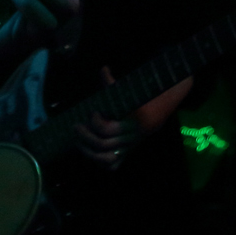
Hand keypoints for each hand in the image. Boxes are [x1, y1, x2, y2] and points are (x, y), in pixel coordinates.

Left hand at [74, 70, 194, 171]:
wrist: (159, 110)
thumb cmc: (140, 97)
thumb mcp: (129, 90)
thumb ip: (113, 83)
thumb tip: (104, 69)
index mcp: (132, 122)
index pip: (107, 129)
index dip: (96, 122)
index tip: (92, 111)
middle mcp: (131, 137)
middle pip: (103, 144)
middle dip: (86, 135)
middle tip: (76, 126)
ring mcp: (129, 146)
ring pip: (106, 158)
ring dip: (89, 152)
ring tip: (77, 141)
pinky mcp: (127, 152)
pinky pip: (113, 165)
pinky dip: (100, 162)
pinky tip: (90, 152)